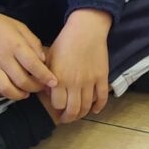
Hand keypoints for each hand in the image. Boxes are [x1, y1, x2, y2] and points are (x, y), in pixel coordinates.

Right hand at [0, 4, 57, 100]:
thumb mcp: (20, 27)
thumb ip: (33, 43)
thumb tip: (43, 60)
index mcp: (15, 45)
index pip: (33, 65)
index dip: (45, 76)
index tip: (54, 82)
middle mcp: (3, 59)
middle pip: (22, 80)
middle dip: (35, 87)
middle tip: (42, 87)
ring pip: (7, 89)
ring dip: (19, 95)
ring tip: (27, 93)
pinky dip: (5, 94)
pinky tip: (13, 90)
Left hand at [46, 8, 111, 122]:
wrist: (86, 30)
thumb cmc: (65, 42)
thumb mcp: (49, 59)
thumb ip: (47, 77)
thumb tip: (48, 92)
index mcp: (59, 79)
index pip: (57, 104)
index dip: (56, 108)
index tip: (56, 108)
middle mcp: (74, 83)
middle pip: (73, 110)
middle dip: (68, 117)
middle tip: (66, 118)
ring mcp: (90, 81)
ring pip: (87, 106)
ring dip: (82, 114)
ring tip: (78, 114)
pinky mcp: (102, 77)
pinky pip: (102, 97)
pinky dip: (99, 106)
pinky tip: (94, 109)